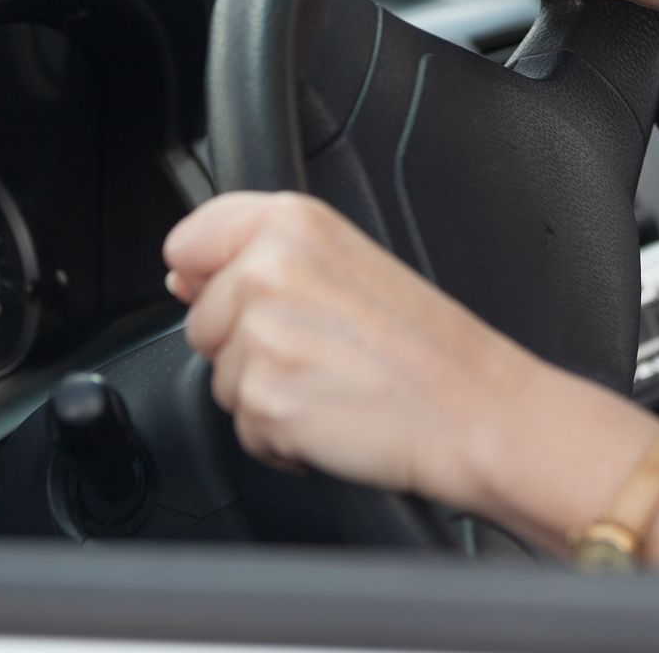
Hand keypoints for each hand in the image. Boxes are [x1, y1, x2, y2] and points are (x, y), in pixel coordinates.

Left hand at [162, 191, 546, 508]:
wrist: (476, 410)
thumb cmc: (427, 345)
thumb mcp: (349, 264)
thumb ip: (258, 256)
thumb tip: (182, 277)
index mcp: (293, 222)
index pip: (188, 241)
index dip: (208, 278)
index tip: (258, 299)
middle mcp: (268, 269)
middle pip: (200, 321)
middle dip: (247, 346)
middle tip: (325, 349)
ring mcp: (261, 336)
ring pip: (220, 378)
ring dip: (266, 393)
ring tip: (334, 382)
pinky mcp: (263, 401)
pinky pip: (243, 428)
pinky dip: (280, 437)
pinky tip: (333, 415)